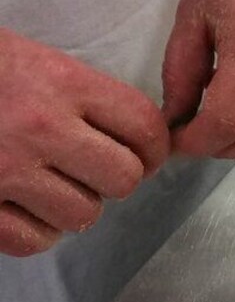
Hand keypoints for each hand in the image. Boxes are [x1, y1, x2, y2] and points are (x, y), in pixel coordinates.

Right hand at [0, 29, 168, 256]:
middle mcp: (41, 127)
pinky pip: (37, 241)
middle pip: (124, 178)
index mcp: (62, 82)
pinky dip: (36, 231)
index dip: (153, 146)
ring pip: (84, 215)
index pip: (144, 125)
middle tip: (95, 170)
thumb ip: (85, 96)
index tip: (144, 153)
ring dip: (75, 206)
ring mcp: (6, 170)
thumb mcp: (33, 60)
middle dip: (116, 178)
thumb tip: (137, 136)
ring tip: (51, 186)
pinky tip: (22, 208)